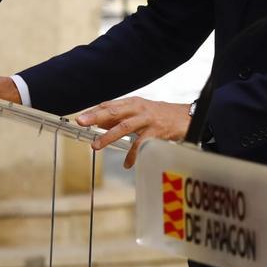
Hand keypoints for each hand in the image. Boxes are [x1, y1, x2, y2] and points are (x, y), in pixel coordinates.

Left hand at [76, 97, 190, 168]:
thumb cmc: (160, 115)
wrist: (185, 117)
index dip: (94, 111)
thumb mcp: (140, 111)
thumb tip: (100, 123)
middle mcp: (139, 109)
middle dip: (96, 117)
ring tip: (96, 146)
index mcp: (133, 102)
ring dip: (109, 136)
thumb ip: (122, 117)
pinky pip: (141, 144)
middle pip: (115, 111)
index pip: (110, 105)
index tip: (80, 117)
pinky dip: (133, 155)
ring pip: (125, 127)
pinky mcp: (157, 131)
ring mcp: (148, 119)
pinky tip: (127, 163)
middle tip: (82, 122)